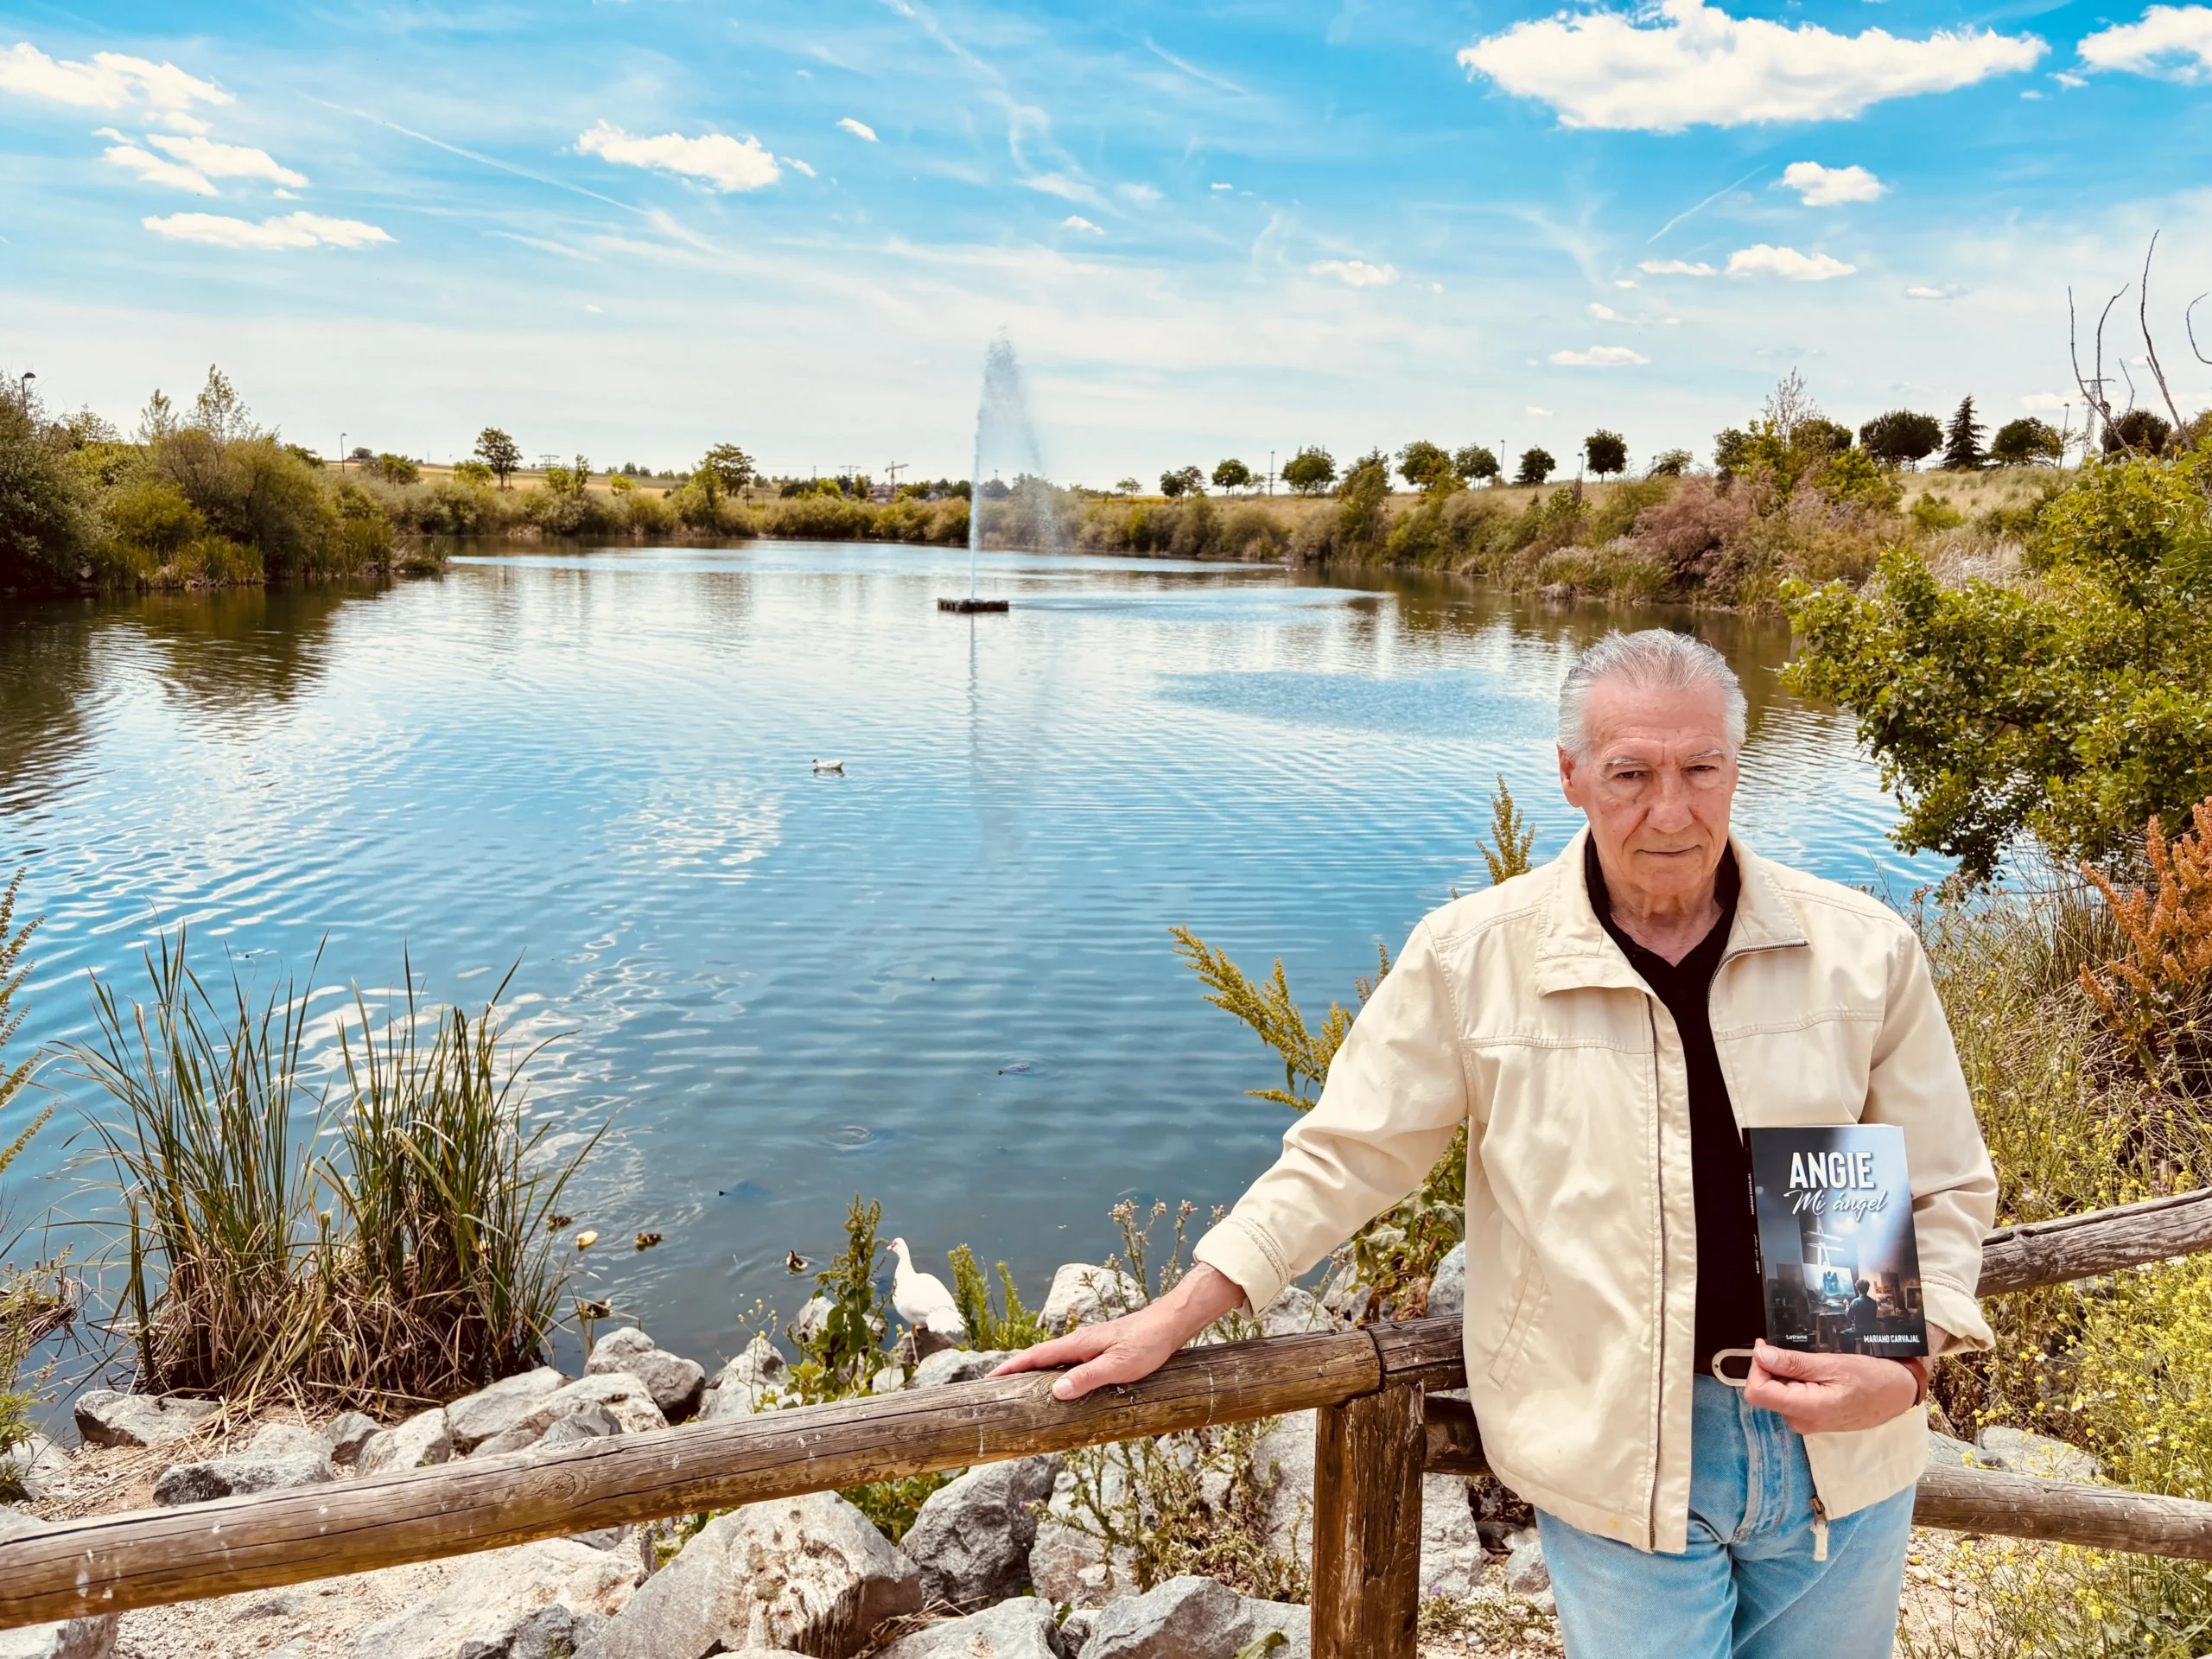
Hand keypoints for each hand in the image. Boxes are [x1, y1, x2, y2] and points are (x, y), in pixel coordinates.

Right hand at [990, 1263, 1247, 1400]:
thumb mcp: (1118, 1366)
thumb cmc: (1147, 1344)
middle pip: (1040, 1356)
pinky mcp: (1101, 1349)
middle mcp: (1079, 1342)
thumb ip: (1087, 1378)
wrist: (1170, 1324)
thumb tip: (1055, 1390)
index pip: (1037, 1356)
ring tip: (1020, 1388)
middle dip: (1017, 1370)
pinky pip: (1069, 1361)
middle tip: (996, 1387)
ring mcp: (1090, 1344)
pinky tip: (1059, 1382)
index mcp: (1078, 1344)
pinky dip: (1055, 1370)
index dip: (1012, 1367)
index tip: (991, 1379)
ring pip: (1055, 1359)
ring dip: (1035, 1371)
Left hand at [1742, 1339, 1919, 1434]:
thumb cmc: (1870, 1378)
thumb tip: (1760, 1354)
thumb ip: (1793, 1362)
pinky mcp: (1812, 1419)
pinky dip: (1797, 1382)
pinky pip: (1792, 1397)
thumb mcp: (1831, 1364)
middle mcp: (1802, 1422)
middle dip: (1774, 1368)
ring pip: (1778, 1393)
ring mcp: (1807, 1423)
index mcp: (1806, 1410)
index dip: (1756, 1367)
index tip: (1766, 1347)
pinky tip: (1817, 1374)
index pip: (1757, 1393)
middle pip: (1765, 1391)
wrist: (1897, 1394)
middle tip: (1800, 1355)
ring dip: (1787, 1374)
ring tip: (1815, 1365)